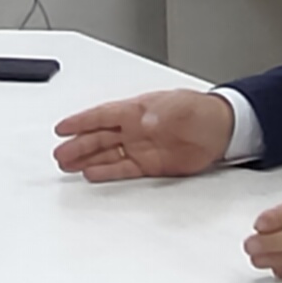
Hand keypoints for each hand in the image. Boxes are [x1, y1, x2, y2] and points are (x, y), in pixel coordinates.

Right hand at [51, 89, 233, 180]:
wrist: (222, 130)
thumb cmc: (201, 112)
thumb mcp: (179, 108)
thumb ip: (159, 116)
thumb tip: (143, 123)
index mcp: (137, 109)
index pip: (101, 115)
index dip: (80, 121)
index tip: (62, 128)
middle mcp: (135, 128)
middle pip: (98, 136)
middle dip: (77, 144)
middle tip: (59, 154)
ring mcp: (141, 146)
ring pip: (106, 153)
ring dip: (86, 159)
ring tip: (67, 165)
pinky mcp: (150, 164)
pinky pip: (122, 168)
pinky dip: (106, 171)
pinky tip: (91, 174)